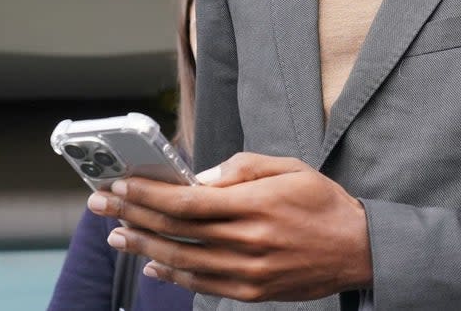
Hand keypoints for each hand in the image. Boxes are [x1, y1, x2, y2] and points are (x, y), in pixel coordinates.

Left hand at [87, 152, 371, 301]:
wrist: (358, 249)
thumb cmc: (323, 203)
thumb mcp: (291, 168)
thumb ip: (246, 167)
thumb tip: (202, 176)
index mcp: (257, 204)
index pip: (188, 200)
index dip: (149, 194)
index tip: (121, 185)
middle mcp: (248, 239)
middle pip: (176, 230)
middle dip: (133, 215)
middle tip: (102, 205)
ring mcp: (248, 270)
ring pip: (181, 260)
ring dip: (143, 247)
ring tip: (118, 235)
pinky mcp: (251, 292)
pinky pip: (201, 285)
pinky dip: (172, 275)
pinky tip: (153, 264)